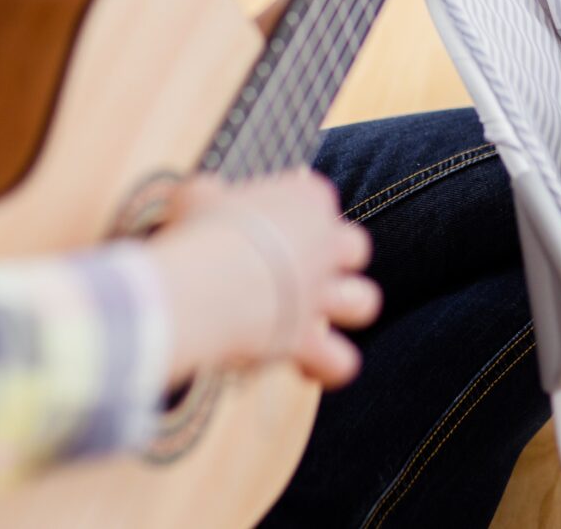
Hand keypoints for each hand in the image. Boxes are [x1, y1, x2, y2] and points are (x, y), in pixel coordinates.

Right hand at [153, 171, 379, 388]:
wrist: (204, 281)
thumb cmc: (199, 230)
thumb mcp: (195, 196)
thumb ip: (208, 195)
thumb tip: (201, 197)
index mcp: (307, 198)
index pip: (316, 200)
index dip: (290, 217)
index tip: (256, 228)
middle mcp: (327, 244)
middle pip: (354, 248)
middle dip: (333, 261)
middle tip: (292, 272)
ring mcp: (322, 293)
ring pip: (365, 302)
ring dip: (342, 312)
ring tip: (305, 318)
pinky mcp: (308, 338)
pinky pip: (341, 361)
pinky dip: (328, 365)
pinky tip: (303, 364)